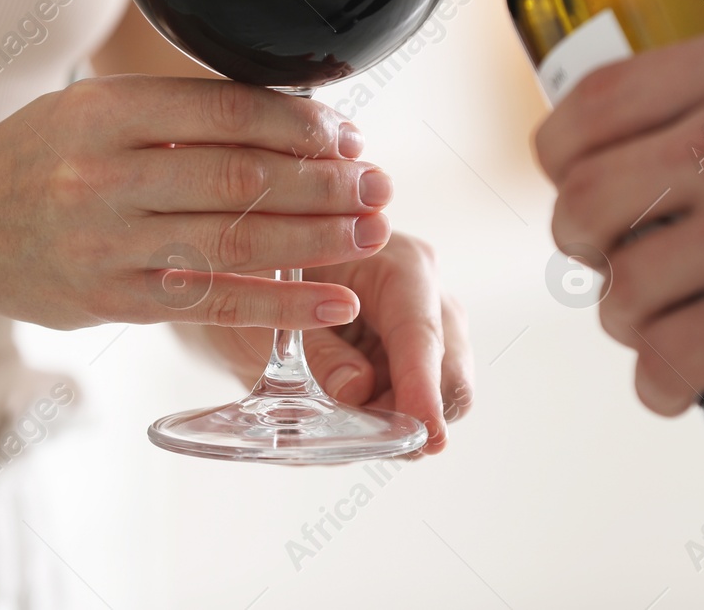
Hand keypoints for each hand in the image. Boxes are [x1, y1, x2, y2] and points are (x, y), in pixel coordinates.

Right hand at [0, 76, 393, 330]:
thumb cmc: (37, 158)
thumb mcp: (92, 109)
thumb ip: (177, 112)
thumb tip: (296, 118)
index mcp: (104, 110)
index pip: (226, 110)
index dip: (300, 123)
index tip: (348, 133)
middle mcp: (102, 175)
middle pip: (239, 175)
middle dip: (323, 182)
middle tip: (380, 183)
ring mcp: (105, 243)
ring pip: (232, 239)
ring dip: (317, 239)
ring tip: (373, 233)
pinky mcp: (111, 301)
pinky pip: (211, 302)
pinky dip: (281, 303)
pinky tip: (333, 300)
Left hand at [192, 233, 472, 453]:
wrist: (254, 272)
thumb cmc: (262, 276)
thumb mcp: (272, 310)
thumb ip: (315, 351)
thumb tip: (356, 392)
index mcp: (401, 266)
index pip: (421, 334)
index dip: (423, 388)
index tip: (428, 434)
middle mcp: (426, 299)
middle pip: (450, 376)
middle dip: (413, 417)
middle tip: (356, 437)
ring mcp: (425, 336)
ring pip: (436, 402)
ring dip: (390, 425)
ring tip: (328, 419)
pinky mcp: (411, 367)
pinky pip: (411, 412)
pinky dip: (378, 426)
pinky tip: (332, 415)